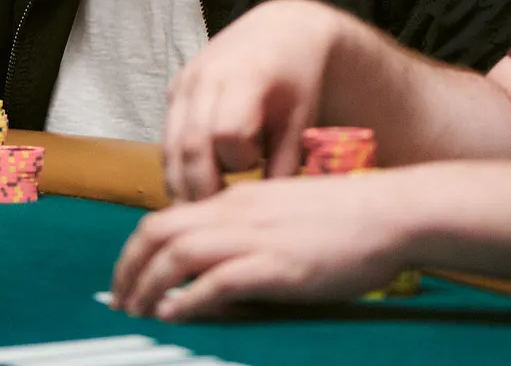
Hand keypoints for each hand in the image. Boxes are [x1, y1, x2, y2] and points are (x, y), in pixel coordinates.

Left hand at [111, 172, 412, 320]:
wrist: (391, 211)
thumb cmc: (349, 216)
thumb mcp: (284, 214)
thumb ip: (249, 230)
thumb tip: (220, 264)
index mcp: (238, 198)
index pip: (168, 216)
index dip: (139, 248)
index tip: (129, 273)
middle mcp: (236, 211)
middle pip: (158, 232)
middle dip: (128, 267)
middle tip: (119, 298)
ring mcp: (254, 237)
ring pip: (176, 254)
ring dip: (148, 285)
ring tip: (137, 311)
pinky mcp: (274, 266)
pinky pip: (215, 282)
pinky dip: (187, 299)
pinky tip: (175, 313)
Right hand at [162, 0, 347, 202]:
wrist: (280, 33)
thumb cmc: (297, 81)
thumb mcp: (300, 118)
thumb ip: (284, 163)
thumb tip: (263, 215)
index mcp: (245, 77)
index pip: (227, 133)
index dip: (239, 162)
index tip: (255, 172)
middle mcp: (205, 77)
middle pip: (191, 145)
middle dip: (200, 188)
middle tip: (215, 218)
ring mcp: (183, 82)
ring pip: (170, 146)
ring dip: (181, 183)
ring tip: (201, 210)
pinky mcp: (173, 90)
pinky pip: (167, 137)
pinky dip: (177, 167)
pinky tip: (194, 186)